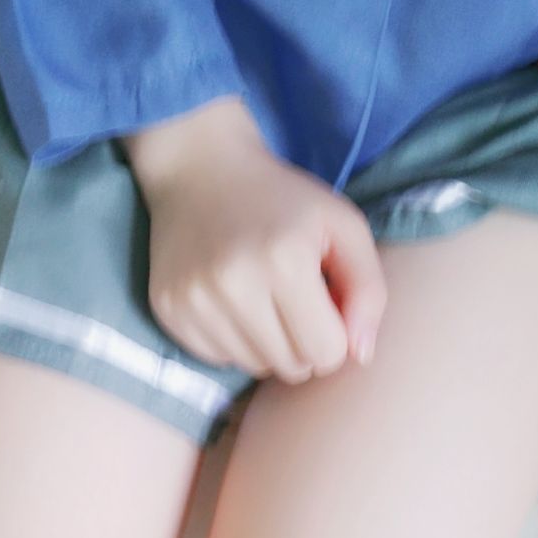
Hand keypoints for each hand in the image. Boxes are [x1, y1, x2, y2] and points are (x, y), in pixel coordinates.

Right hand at [123, 97, 386, 382]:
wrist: (200, 169)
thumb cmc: (283, 200)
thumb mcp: (343, 225)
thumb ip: (368, 289)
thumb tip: (362, 355)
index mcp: (285, 260)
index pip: (327, 353)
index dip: (335, 335)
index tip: (325, 304)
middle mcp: (233, 284)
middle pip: (292, 367)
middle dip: (303, 343)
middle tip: (295, 301)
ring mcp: (195, 300)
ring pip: (255, 367)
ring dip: (268, 345)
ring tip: (263, 298)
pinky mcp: (168, 310)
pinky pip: (218, 359)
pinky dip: (233, 340)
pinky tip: (231, 301)